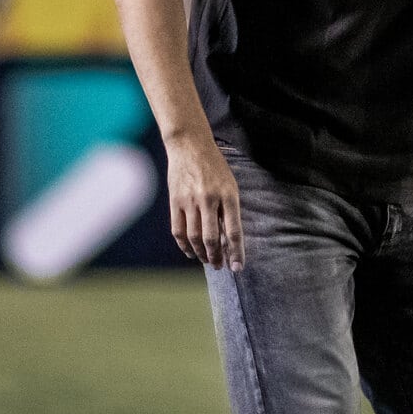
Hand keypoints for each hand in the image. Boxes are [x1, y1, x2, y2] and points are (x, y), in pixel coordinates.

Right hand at [166, 135, 242, 269]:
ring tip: (207, 261)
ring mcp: (190, 201)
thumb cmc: (215, 167)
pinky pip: (178, 230)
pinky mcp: (175, 201)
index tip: (237, 268)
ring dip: (201, 254)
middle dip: (216, 257)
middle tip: (220, 266)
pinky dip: (184, 245)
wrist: (190, 145)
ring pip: (194, 237)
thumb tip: (229, 239)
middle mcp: (209, 199)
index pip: (234, 231)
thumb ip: (230, 210)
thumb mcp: (230, 185)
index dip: (236, 252)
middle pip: (212, 238)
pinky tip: (190, 252)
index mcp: (228, 195)